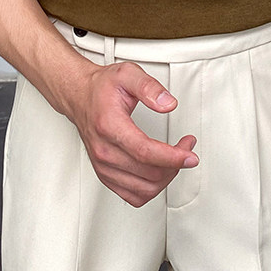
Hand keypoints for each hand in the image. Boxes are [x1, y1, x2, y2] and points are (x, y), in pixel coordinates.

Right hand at [67, 60, 198, 207]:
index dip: (173, 158)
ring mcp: (104, 166)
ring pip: (144, 190)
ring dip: (167, 177)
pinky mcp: (106, 175)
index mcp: (109, 126)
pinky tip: (161, 172)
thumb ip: (149, 87)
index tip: (190, 156)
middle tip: (186, 147)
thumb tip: (168, 104)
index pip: (145, 153)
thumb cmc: (101, 88)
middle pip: (149, 174)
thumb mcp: (127, 74)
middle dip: (176, 163)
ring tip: (176, 159)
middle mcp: (104, 151)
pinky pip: (134, 196)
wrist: (80, 96)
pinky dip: (153, 189)